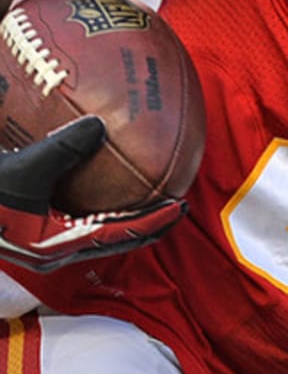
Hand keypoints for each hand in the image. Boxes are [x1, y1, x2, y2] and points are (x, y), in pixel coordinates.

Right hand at [0, 118, 185, 271]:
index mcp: (56, 245)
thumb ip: (60, 151)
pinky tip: (95, 170)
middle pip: (114, 236)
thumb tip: (100, 125)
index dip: (155, 223)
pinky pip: (71, 212)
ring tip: (146, 185)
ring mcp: (39, 239)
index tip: (183, 206)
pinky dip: (90, 195)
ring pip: (94, 227)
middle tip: (174, 195)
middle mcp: (52, 247)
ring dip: (120, 210)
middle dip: (145, 218)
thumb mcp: (17, 175)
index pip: (121, 237)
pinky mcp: (28, 226)